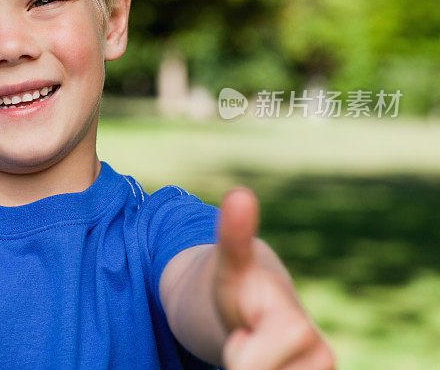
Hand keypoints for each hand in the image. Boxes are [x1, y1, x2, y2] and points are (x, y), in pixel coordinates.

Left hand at [215, 189, 334, 369]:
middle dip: (238, 362)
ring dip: (246, 366)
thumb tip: (240, 194)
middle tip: (239, 342)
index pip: (246, 364)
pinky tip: (263, 350)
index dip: (237, 351)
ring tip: (250, 353)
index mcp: (295, 327)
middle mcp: (320, 355)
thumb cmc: (235, 288)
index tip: (241, 335)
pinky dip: (256, 362)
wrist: (252, 310)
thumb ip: (234, 239)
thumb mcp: (227, 265)